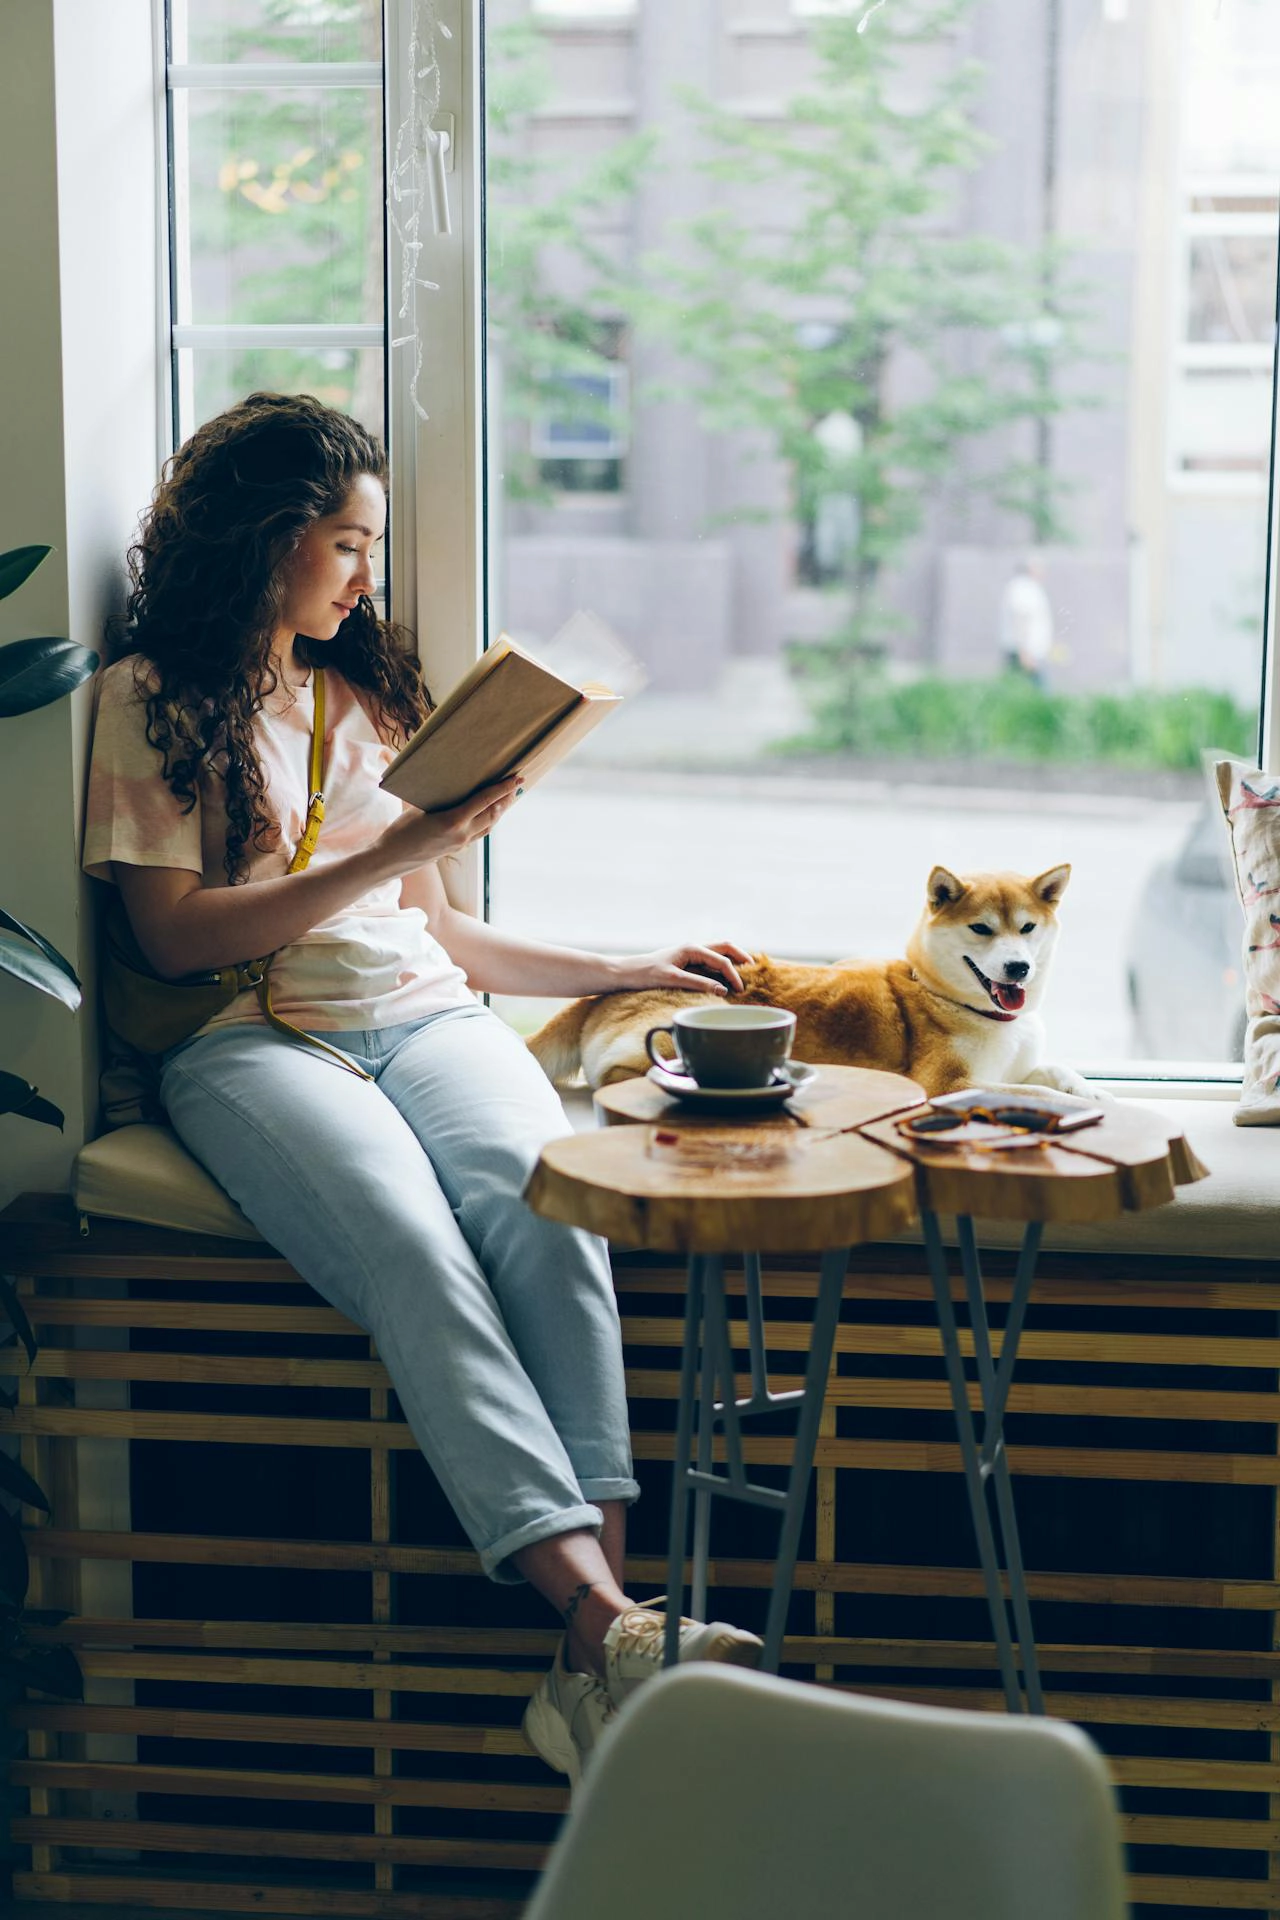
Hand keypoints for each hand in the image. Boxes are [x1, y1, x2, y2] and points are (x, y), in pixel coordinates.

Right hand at [374, 775, 523, 875]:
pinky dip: (488, 821)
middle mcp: (462, 835)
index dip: (502, 789)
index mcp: (453, 821)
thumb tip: (452, 783)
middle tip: (516, 784)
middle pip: (493, 814)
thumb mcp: (418, 808)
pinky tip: (489, 814)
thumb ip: (439, 797)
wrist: (391, 860)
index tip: (515, 779)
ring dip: (499, 811)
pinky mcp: (457, 849)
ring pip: (489, 825)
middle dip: (506, 799)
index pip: (485, 801)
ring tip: (507, 798)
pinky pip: (479, 833)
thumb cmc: (400, 831)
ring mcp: (461, 844)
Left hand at [615, 940, 751, 994]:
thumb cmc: (646, 974)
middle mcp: (693, 947)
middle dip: (742, 957)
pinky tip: (727, 978)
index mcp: (692, 948)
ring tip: (746, 973)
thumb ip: (699, 984)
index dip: (734, 975)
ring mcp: (691, 954)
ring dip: (733, 960)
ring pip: (719, 952)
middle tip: (755, 971)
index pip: (721, 960)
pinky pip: (711, 961)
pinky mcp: (687, 962)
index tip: (741, 991)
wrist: (627, 973)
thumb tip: (723, 990)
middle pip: (726, 947)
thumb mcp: (673, 980)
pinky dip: (723, 967)